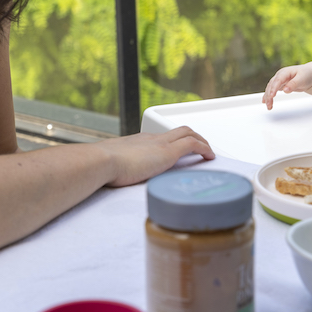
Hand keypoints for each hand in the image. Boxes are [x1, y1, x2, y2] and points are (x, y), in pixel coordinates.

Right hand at [99, 126, 213, 186]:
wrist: (101, 161)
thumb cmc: (101, 168)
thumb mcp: (112, 168)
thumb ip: (117, 171)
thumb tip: (113, 180)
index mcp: (138, 142)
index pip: (161, 138)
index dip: (173, 143)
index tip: (178, 151)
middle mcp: (151, 139)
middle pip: (178, 130)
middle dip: (192, 137)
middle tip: (200, 147)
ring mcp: (160, 143)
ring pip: (188, 133)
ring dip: (202, 141)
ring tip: (209, 153)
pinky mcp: (168, 152)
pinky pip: (193, 144)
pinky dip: (204, 148)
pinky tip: (210, 157)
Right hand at [263, 64, 311, 109]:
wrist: (309, 74)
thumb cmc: (306, 75)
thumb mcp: (302, 79)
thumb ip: (293, 84)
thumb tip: (285, 90)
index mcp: (285, 72)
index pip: (278, 80)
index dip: (274, 87)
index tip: (272, 95)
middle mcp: (280, 75)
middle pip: (272, 85)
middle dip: (269, 94)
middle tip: (269, 104)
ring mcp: (279, 80)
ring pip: (270, 88)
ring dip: (268, 97)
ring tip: (269, 106)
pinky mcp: (280, 85)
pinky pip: (272, 90)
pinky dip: (268, 96)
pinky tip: (265, 102)